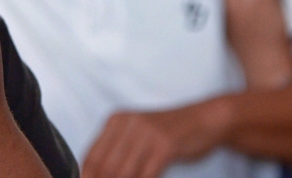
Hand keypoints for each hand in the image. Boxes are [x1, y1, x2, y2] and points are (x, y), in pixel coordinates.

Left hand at [82, 101, 231, 177]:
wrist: (204, 120)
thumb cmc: (168, 135)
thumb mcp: (137, 137)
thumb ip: (117, 154)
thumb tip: (94, 176)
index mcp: (116, 121)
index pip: (91, 157)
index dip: (87, 177)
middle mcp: (128, 123)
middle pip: (105, 168)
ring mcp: (147, 133)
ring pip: (123, 174)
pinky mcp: (165, 145)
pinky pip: (146, 175)